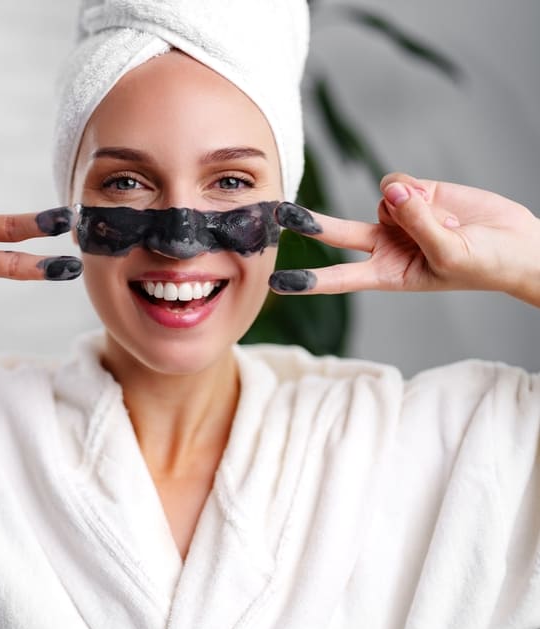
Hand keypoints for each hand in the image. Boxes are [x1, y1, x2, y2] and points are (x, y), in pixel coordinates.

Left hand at [270, 173, 539, 306]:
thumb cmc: (485, 265)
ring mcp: (398, 217)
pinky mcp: (414, 193)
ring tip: (445, 223)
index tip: (276, 283)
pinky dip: (416, 188)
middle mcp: (384, 244)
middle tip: (281, 213)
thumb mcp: (449, 255)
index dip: (308, 280)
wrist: (518, 244)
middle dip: (310, 222)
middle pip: (337, 232)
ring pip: (382, 199)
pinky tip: (438, 201)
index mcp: (387, 273)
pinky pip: (397, 182)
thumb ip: (418, 224)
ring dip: (410, 205)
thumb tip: (392, 191)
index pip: (339, 277)